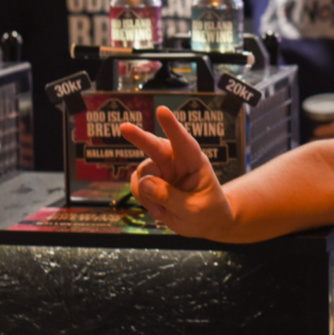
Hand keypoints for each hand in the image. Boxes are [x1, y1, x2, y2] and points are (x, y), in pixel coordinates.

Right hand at [125, 106, 234, 237]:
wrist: (206, 223)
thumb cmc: (209, 211)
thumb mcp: (194, 209)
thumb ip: (170, 196)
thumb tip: (144, 182)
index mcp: (195, 162)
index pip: (184, 142)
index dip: (172, 126)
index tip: (162, 111)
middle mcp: (176, 162)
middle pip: (155, 146)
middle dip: (139, 137)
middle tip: (124, 127)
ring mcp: (162, 171)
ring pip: (142, 173)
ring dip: (146, 194)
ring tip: (162, 211)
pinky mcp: (152, 182)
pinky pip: (137, 186)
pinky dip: (143, 200)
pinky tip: (158, 211)